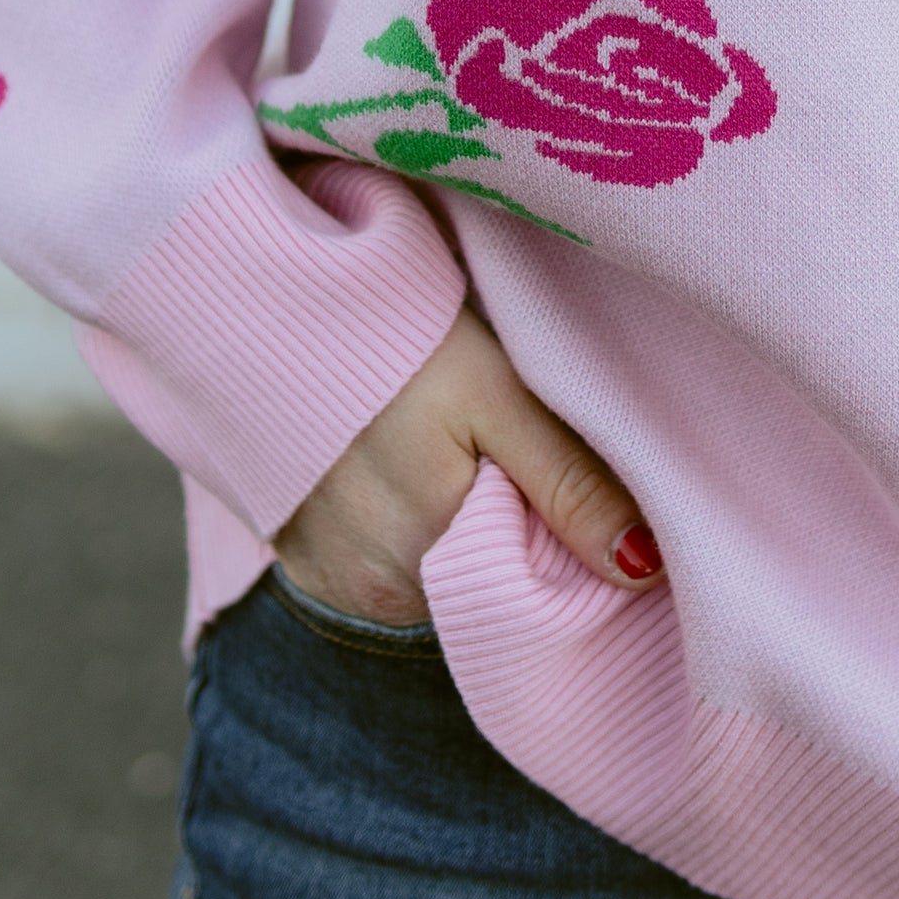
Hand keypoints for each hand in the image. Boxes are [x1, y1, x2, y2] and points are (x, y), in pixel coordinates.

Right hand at [273, 303, 665, 625]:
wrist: (255, 304)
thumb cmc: (393, 337)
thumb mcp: (496, 394)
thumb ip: (569, 484)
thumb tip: (643, 571)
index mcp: (438, 558)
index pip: (534, 591)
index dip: (567, 546)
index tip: (578, 492)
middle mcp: (380, 594)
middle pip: (482, 588)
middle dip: (512, 539)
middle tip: (509, 452)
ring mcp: (334, 584)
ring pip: (433, 580)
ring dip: (454, 535)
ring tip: (448, 451)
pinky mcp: (300, 565)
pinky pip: (378, 570)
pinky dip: (401, 532)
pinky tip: (398, 466)